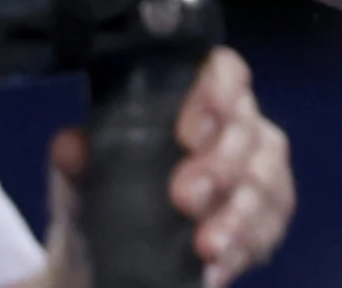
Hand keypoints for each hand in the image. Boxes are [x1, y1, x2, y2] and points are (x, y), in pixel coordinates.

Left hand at [33, 47, 293, 287]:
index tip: (189, 131)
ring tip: (206, 243)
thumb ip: (76, 161)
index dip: (218, 91)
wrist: (98, 267)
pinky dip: (244, 245)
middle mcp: (237, 132)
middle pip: (249, 131)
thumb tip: (72, 144)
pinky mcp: (264, 222)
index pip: (224, 73)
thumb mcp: (80, 183)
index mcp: (196, 105)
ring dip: (239, 212)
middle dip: (222, 164)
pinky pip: (270, 227)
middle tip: (184, 195)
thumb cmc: (99, 207)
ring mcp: (257, 176)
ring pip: (268, 180)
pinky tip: (217, 262)